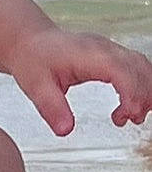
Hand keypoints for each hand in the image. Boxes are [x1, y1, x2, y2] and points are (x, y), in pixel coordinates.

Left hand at [11, 26, 151, 135]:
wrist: (31, 41)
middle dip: (142, 97)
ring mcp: (110, 50)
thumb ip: (51, 108)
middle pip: (140, 69)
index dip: (131, 94)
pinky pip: (136, 67)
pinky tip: (128, 106)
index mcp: (89, 55)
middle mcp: (105, 49)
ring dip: (144, 92)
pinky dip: (140, 87)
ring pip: (143, 67)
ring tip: (130, 117)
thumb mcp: (36, 87)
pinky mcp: (112, 55)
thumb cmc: (33, 59)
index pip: (122, 71)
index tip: (127, 116)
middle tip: (128, 120)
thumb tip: (65, 130)